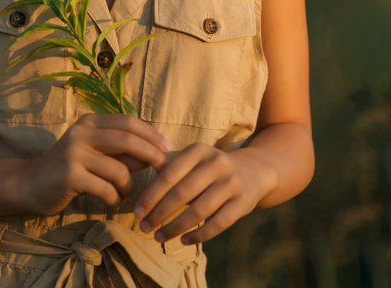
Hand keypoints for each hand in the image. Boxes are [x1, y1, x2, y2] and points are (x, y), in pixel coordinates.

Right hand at [17, 114, 170, 215]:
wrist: (31, 184)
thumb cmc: (69, 168)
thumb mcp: (94, 153)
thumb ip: (121, 151)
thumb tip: (154, 153)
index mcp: (89, 122)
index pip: (127, 121)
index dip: (151, 134)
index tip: (167, 148)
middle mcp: (81, 132)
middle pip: (127, 139)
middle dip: (151, 154)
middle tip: (164, 169)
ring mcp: (74, 153)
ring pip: (119, 170)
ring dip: (128, 186)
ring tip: (123, 193)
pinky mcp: (70, 175)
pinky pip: (106, 189)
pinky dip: (115, 198)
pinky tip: (111, 201)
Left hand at [133, 143, 276, 244]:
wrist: (253, 171)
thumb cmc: (210, 168)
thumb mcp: (193, 160)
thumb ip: (170, 169)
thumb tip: (140, 182)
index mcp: (199, 150)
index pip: (169, 174)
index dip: (151, 194)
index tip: (137, 211)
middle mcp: (216, 163)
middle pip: (182, 193)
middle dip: (160, 213)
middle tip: (143, 227)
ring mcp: (232, 183)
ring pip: (199, 211)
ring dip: (176, 227)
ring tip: (159, 237)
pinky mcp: (243, 203)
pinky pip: (218, 224)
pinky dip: (199, 235)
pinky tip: (183, 240)